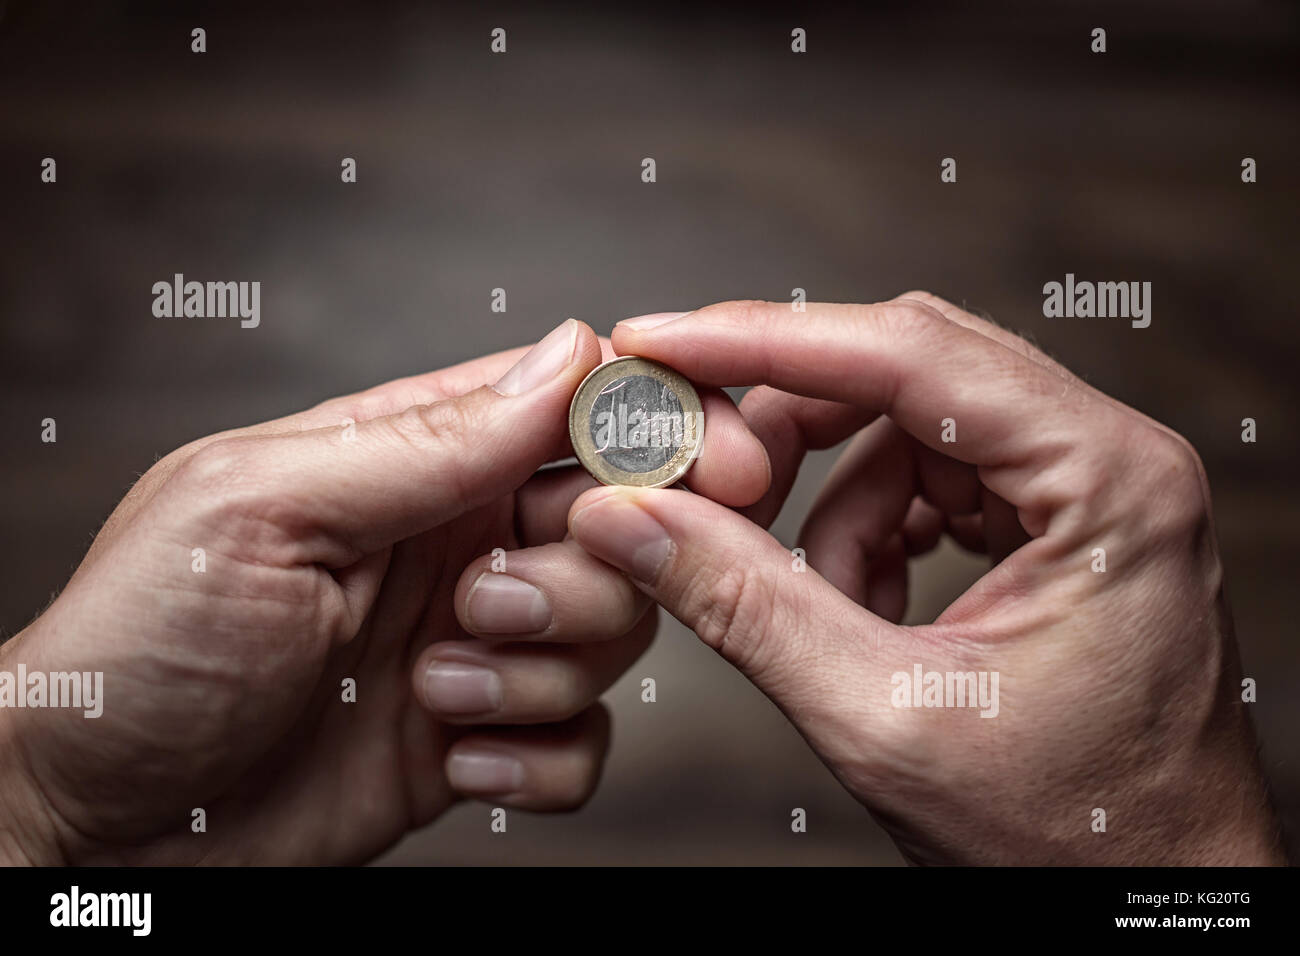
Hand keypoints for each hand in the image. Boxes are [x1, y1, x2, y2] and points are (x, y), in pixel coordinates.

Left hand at [0, 318, 770, 863]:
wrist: (96, 824)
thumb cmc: (143, 644)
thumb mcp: (267, 508)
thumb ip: (427, 439)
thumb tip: (568, 356)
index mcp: (411, 459)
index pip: (573, 407)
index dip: (659, 424)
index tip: (717, 459)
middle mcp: (457, 541)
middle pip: (621, 526)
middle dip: (579, 575)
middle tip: (484, 601)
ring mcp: (476, 642)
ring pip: (616, 634)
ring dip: (541, 670)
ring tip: (433, 686)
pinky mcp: (480, 739)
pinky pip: (583, 742)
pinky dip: (539, 760)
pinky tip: (452, 759)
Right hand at [567, 295, 1283, 864]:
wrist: (1152, 892)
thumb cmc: (1074, 834)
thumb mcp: (885, 718)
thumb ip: (746, 606)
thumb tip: (631, 517)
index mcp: (1110, 483)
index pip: (914, 356)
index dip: (767, 342)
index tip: (660, 343)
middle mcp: (1110, 461)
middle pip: (908, 373)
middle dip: (791, 426)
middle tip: (700, 473)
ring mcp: (1085, 489)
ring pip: (905, 434)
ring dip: (835, 515)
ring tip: (824, 613)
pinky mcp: (1054, 524)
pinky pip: (927, 483)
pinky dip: (869, 539)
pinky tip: (865, 613)